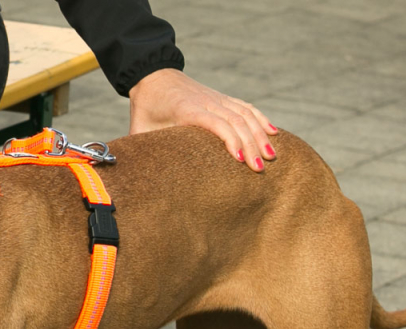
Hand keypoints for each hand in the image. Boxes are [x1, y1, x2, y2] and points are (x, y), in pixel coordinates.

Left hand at [128, 68, 277, 171]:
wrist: (153, 75)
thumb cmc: (146, 108)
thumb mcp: (139, 130)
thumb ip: (140, 151)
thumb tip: (132, 176)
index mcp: (187, 110)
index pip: (215, 123)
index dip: (229, 140)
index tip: (240, 160)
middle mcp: (206, 102)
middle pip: (236, 121)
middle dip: (251, 145)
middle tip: (260, 169)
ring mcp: (217, 99)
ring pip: (245, 114)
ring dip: (260, 134)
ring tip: (272, 156)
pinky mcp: (222, 98)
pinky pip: (246, 107)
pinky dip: (261, 119)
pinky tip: (273, 133)